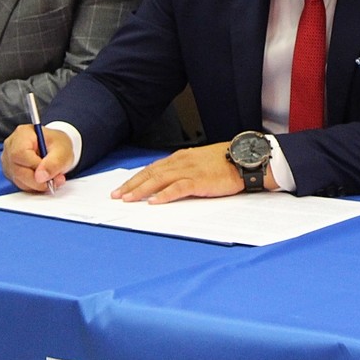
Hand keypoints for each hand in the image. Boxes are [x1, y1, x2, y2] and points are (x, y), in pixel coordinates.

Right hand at [1, 124, 73, 193]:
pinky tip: (44, 179)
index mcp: (23, 134)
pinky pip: (20, 183)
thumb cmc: (58, 145)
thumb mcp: (63, 151)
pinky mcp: (11, 171)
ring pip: (18, 179)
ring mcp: (8, 159)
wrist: (57, 149)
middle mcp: (11, 145)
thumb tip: (40, 177)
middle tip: (55, 179)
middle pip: (17, 169)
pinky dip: (33, 185)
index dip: (35, 166)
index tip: (49, 172)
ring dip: (37, 184)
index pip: (20, 153)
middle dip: (38, 180)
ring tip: (52, 178)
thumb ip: (53, 164)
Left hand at [111, 142, 276, 203]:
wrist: (243, 159)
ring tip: (128, 199)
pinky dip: (164, 195)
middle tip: (117, 195)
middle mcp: (180, 162)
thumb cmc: (224, 162)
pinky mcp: (199, 181)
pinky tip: (153, 202)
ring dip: (141, 190)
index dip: (136, 178)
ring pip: (159, 180)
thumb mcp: (199, 162)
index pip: (152, 168)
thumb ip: (184, 169)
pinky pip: (177, 188)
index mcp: (180, 158)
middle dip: (131, 185)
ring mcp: (189, 170)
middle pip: (150, 174)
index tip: (123, 187)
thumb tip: (169, 180)